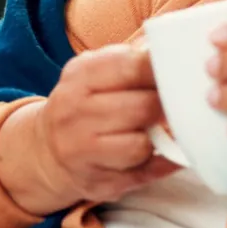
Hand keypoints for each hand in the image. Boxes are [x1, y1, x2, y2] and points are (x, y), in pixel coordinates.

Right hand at [0, 44, 180, 215]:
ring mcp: (80, 151)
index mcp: (80, 75)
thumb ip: (135, 57)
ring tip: (158, 131)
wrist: (45, 149)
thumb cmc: (87, 103)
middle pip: (143, 108)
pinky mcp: (95, 183)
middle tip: (177, 105)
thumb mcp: (99, 70)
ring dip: (158, 140)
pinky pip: (143, 175)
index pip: (134, 66)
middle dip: (166, 108)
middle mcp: (74, 112)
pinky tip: (163, 153)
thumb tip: (180, 44)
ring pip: (141, 146)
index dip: (165, 71)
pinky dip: (161, 164)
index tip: (181, 74)